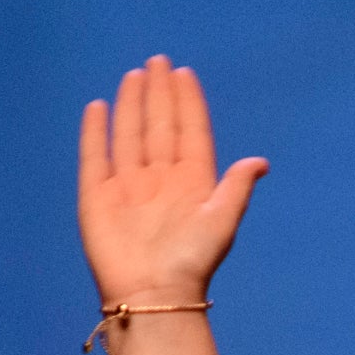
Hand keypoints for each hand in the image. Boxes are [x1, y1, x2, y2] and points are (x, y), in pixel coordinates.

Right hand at [77, 54, 267, 307]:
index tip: (184, 73)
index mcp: (191, 183)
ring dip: (132, 105)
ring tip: (135, 76)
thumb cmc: (191, 262)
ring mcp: (127, 187)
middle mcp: (159, 180)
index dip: (187, 103)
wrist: (153, 294)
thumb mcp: (222, 222)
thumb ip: (236, 188)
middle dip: (159, 94)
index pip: (189, 132)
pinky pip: (95, 157)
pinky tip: (98, 107)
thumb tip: (260, 161)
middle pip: (159, 126)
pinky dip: (95, 132)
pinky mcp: (97, 197)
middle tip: (158, 61)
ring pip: (130, 135)